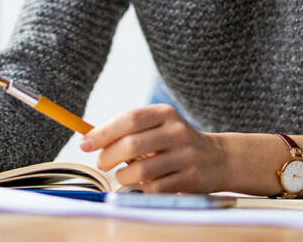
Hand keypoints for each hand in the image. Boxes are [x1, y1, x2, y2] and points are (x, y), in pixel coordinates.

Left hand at [79, 104, 225, 192]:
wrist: (218, 158)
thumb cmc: (173, 141)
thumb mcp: (157, 125)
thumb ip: (128, 129)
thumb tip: (90, 139)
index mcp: (164, 113)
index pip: (129, 119)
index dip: (103, 132)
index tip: (85, 143)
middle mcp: (176, 131)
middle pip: (132, 145)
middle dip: (108, 156)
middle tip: (101, 164)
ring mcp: (185, 156)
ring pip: (141, 170)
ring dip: (123, 176)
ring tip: (122, 175)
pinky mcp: (190, 179)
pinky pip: (156, 188)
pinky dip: (142, 189)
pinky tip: (142, 184)